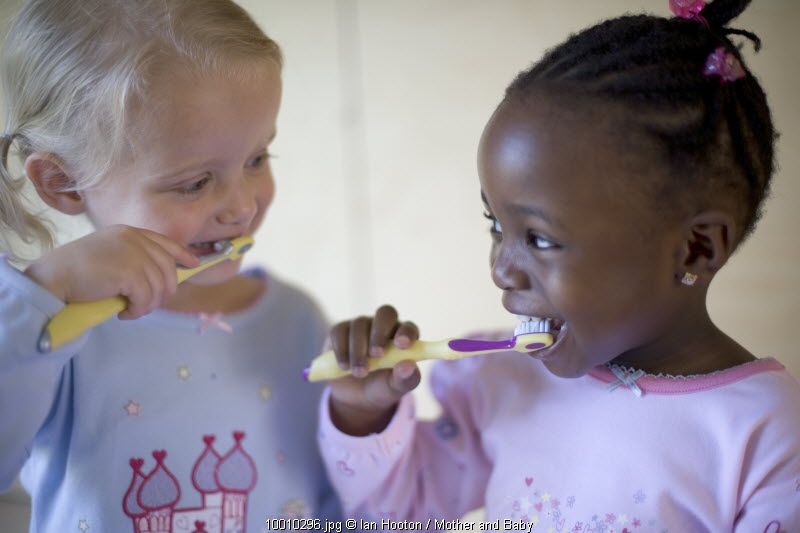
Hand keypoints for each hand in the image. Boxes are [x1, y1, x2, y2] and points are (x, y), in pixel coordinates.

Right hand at [24, 225, 199, 318]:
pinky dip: (138, 311)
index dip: (183, 255)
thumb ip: (133, 259)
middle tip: (145, 305)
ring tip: (131, 310)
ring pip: (159, 288)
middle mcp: (135, 239)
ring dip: (147, 305)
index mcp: (130, 232)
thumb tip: (160, 278)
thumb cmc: (77, 271)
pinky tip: (124, 313)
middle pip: (168, 270)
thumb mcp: (109, 254)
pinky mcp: (130, 273)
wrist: (54, 277)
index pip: (166, 242)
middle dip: (162, 292)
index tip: (194, 265)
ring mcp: (133, 254)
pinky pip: (147, 299)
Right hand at [327, 305, 421, 435]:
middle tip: (376, 354)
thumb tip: (409, 365)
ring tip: (359, 373)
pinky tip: (344, 366)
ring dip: (358, 350)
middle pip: (385, 313)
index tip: (402, 345)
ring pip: (360, 324)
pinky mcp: (340, 331)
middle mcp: (384, 326)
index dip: (406, 332)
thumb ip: (405, 379)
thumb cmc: (381, 388)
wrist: (354, 398)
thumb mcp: (394, 389)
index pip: (408, 327)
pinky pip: (339, 331)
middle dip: (380, 333)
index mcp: (403, 338)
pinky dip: (341, 349)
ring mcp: (361, 326)